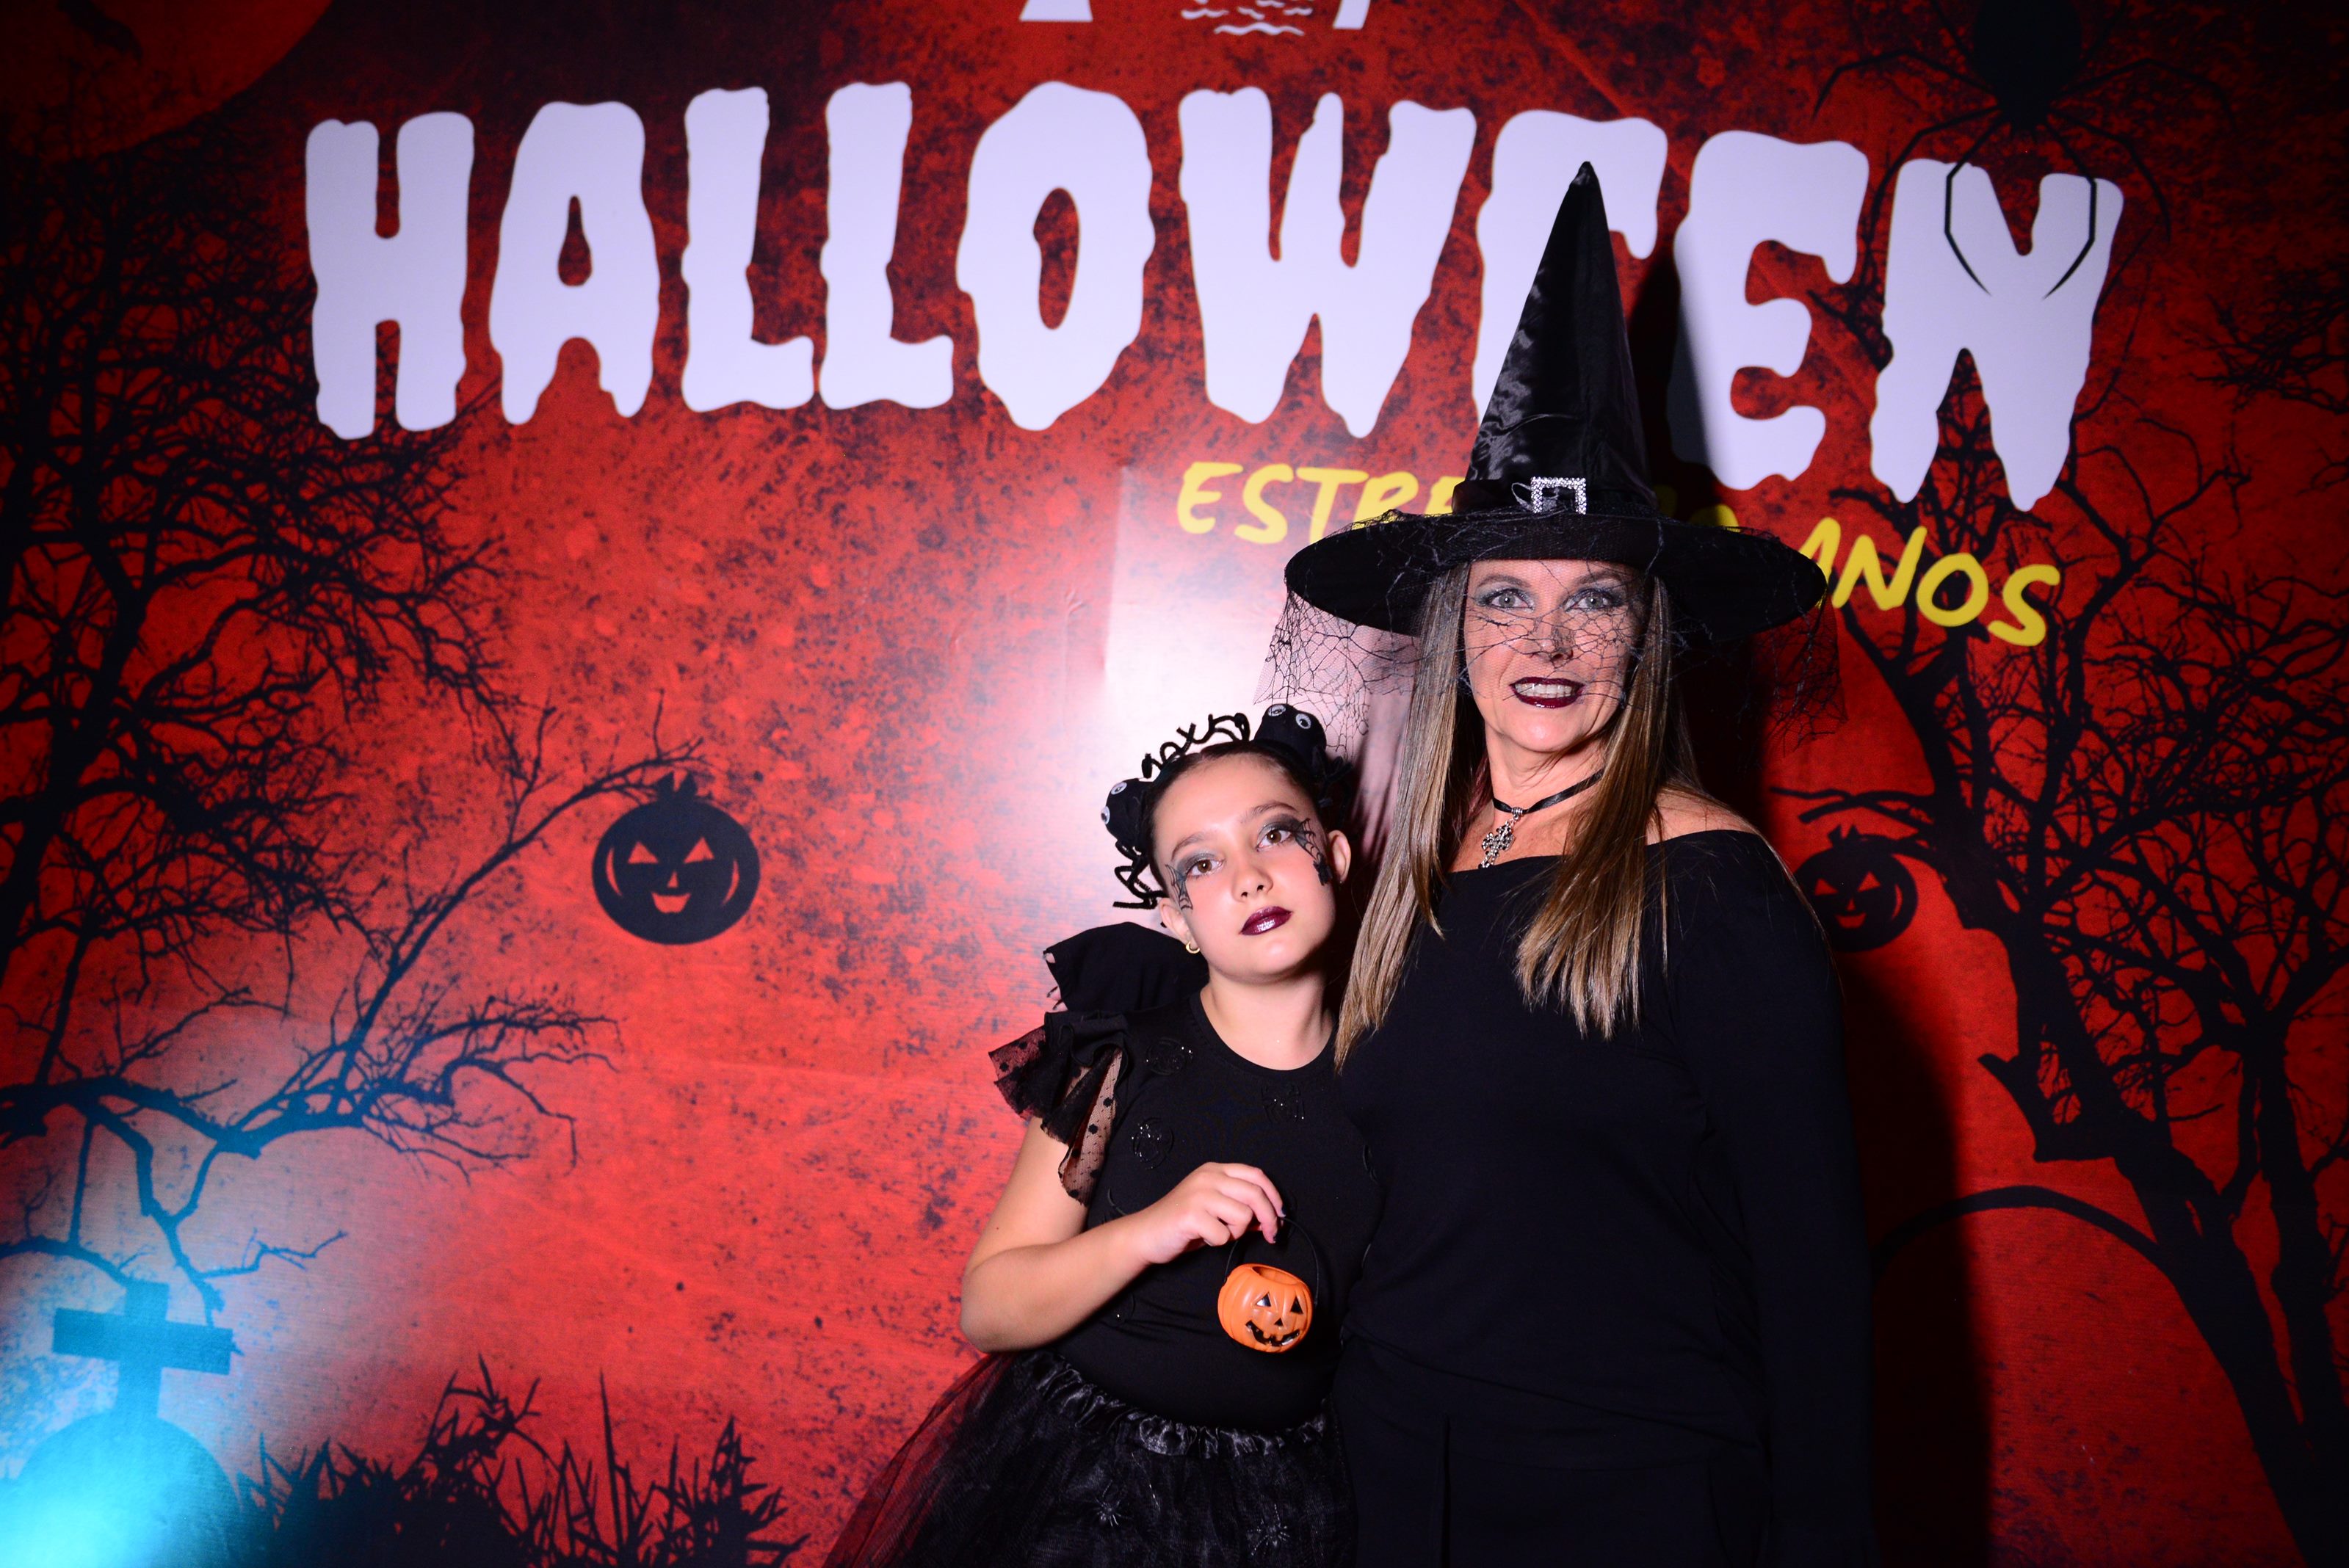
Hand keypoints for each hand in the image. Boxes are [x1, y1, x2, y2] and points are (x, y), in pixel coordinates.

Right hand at [1124, 1162, 1283, 1265]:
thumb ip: (1241, 1209)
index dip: (1274, 1196)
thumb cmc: (1183, 1224)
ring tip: (1218, 1232)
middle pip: (1255, 1194)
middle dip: (1269, 1218)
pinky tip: (1202, 1237)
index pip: (1257, 1175)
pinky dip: (1218, 1242)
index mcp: (1215, 1170)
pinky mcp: (1191, 1214)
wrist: (1146, 1234)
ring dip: (1236, 1232)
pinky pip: (1224, 1235)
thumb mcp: (1216, 1211)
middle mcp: (1208, 1176)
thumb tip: (1272, 1219)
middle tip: (1271, 1235)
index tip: (1281, 1216)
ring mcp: (1199, 1193)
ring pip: (1243, 1216)